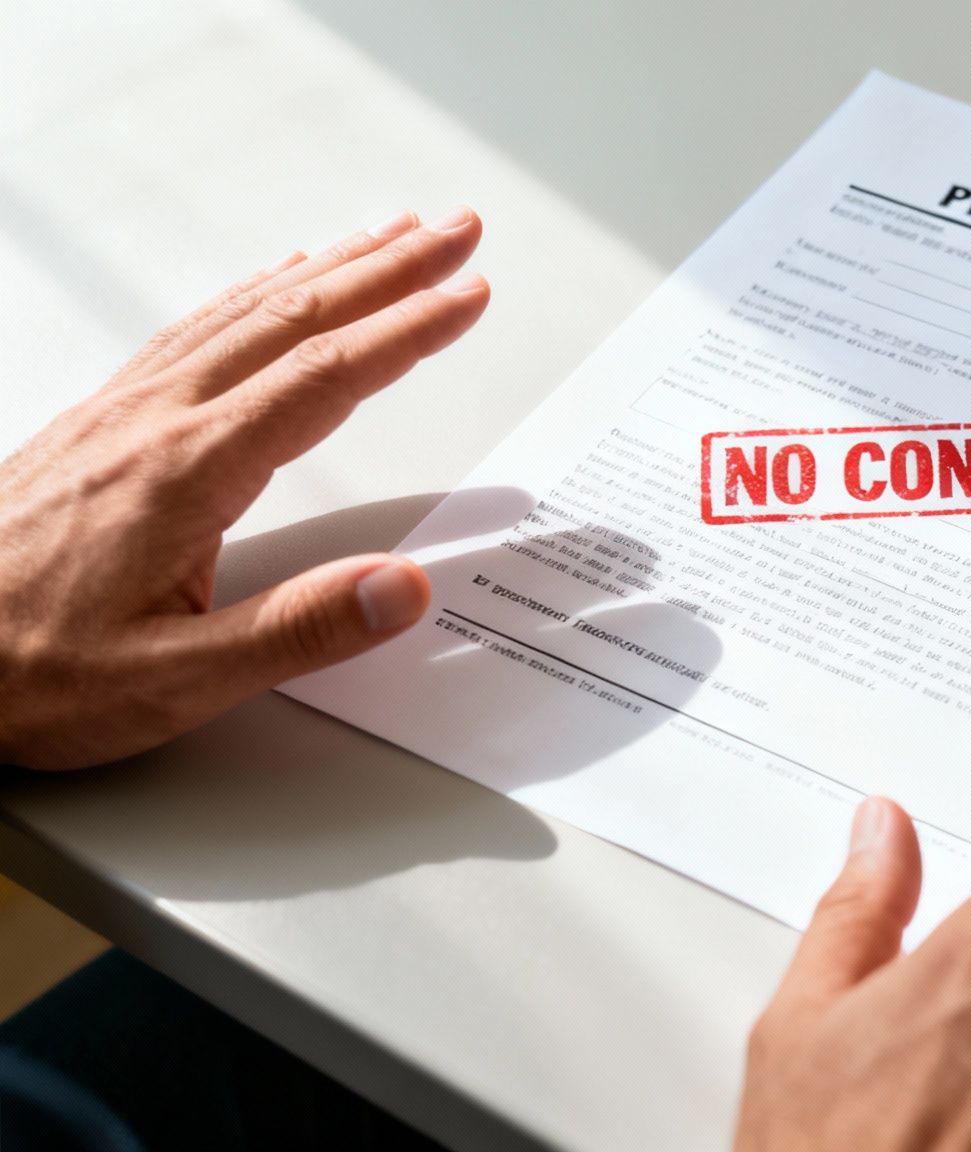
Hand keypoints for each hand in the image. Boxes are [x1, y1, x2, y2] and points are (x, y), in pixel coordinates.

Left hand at [0, 209, 489, 768]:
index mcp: (186, 472)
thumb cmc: (31, 674)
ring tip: (392, 236)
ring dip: (331, 267)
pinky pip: (195, 328)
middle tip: (458, 231)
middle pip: (295, 318)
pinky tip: (276, 281)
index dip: (408, 331)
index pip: (324, 379)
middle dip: (390, 269)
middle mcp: (155, 421)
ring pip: (246, 312)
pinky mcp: (100, 422)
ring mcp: (123, 412)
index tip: (470, 294)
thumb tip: (405, 587)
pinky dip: (256, 292)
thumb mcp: (175, 682)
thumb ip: (298, 630)